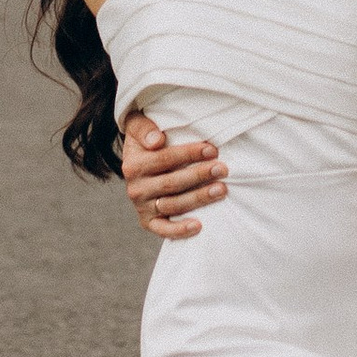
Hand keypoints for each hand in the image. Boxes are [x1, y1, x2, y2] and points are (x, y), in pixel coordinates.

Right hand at [121, 105, 225, 240]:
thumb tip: (156, 140)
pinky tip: (199, 226)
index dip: (189, 154)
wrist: (135, 160)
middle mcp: (135, 188)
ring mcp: (142, 207)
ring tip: (221, 189)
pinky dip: (179, 230)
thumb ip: (144, 128)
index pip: (164, 159)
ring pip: (172, 205)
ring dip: (198, 198)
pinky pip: (163, 230)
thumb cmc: (146, 139)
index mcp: (133, 165)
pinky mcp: (148, 222)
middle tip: (222, 169)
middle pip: (171, 183)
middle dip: (199, 175)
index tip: (212, 150)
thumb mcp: (139, 126)